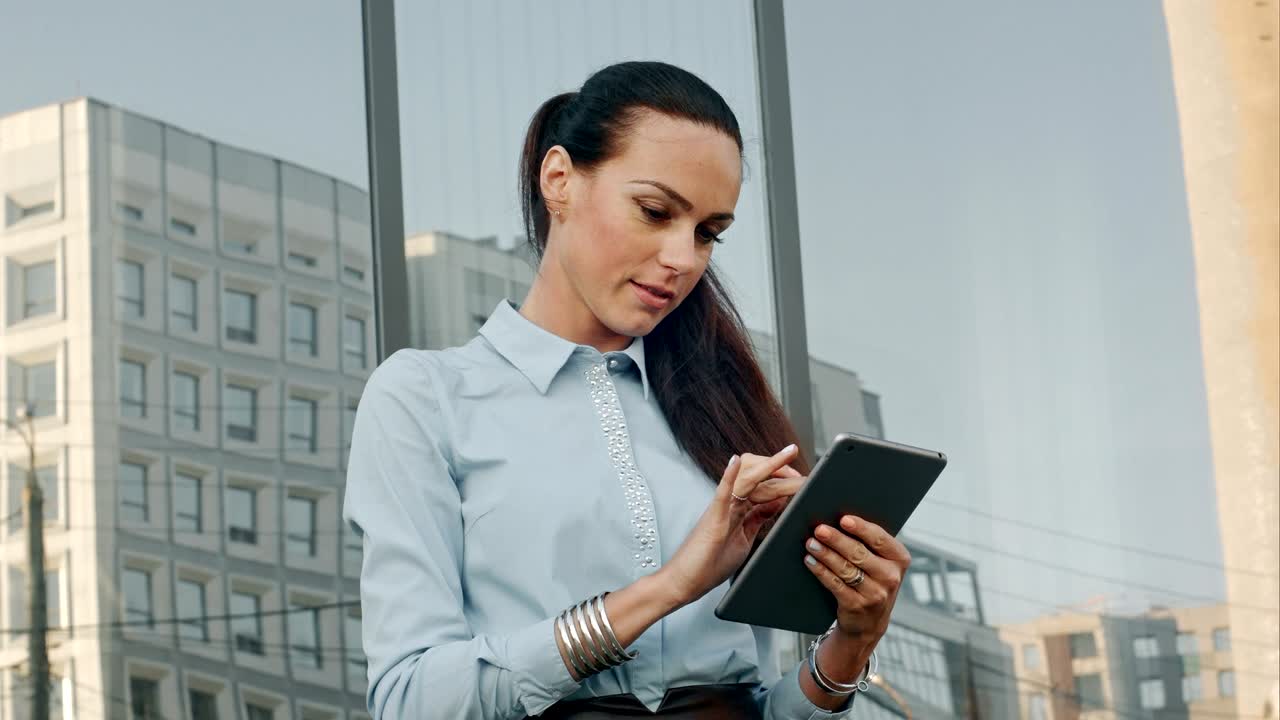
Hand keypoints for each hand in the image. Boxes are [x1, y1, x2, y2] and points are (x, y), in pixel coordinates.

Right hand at [658, 445, 805, 605]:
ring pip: (747, 481)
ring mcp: (721, 510)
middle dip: (782, 470)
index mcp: (739, 509)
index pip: (765, 485)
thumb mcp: (745, 537)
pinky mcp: (713, 520)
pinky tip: (736, 462)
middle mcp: (730, 504)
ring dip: (769, 466)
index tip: (803, 480)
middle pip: (758, 477)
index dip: (784, 479)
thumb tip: (779, 502)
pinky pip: (722, 494)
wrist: (685, 581)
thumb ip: (759, 518)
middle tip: (803, 474)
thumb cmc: (709, 563)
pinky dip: (729, 477)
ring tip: (787, 455)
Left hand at [803, 515, 910, 656]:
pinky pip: (835, 584)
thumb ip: (869, 544)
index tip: (844, 519)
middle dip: (837, 540)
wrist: (868, 622)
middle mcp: (890, 577)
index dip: (861, 528)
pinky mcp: (857, 605)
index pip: (880, 539)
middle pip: (860, 553)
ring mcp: (875, 594)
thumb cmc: (871, 581)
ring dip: (825, 554)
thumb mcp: (880, 563)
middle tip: (820, 529)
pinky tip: (810, 560)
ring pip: (846, 568)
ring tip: (811, 543)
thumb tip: (839, 520)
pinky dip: (820, 571)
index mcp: (899, 559)